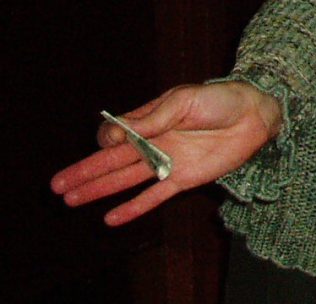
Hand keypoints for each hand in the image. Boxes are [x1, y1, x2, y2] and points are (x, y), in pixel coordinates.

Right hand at [49, 81, 282, 226]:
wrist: (256, 114)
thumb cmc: (221, 99)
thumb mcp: (185, 100)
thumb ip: (152, 118)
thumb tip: (116, 134)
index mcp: (152, 119)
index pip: (116, 134)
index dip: (106, 140)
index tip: (110, 141)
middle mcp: (155, 142)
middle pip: (112, 160)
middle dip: (84, 172)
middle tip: (56, 185)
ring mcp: (167, 162)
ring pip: (124, 180)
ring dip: (98, 190)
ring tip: (69, 199)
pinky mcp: (182, 179)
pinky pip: (153, 196)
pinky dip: (132, 208)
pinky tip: (110, 218)